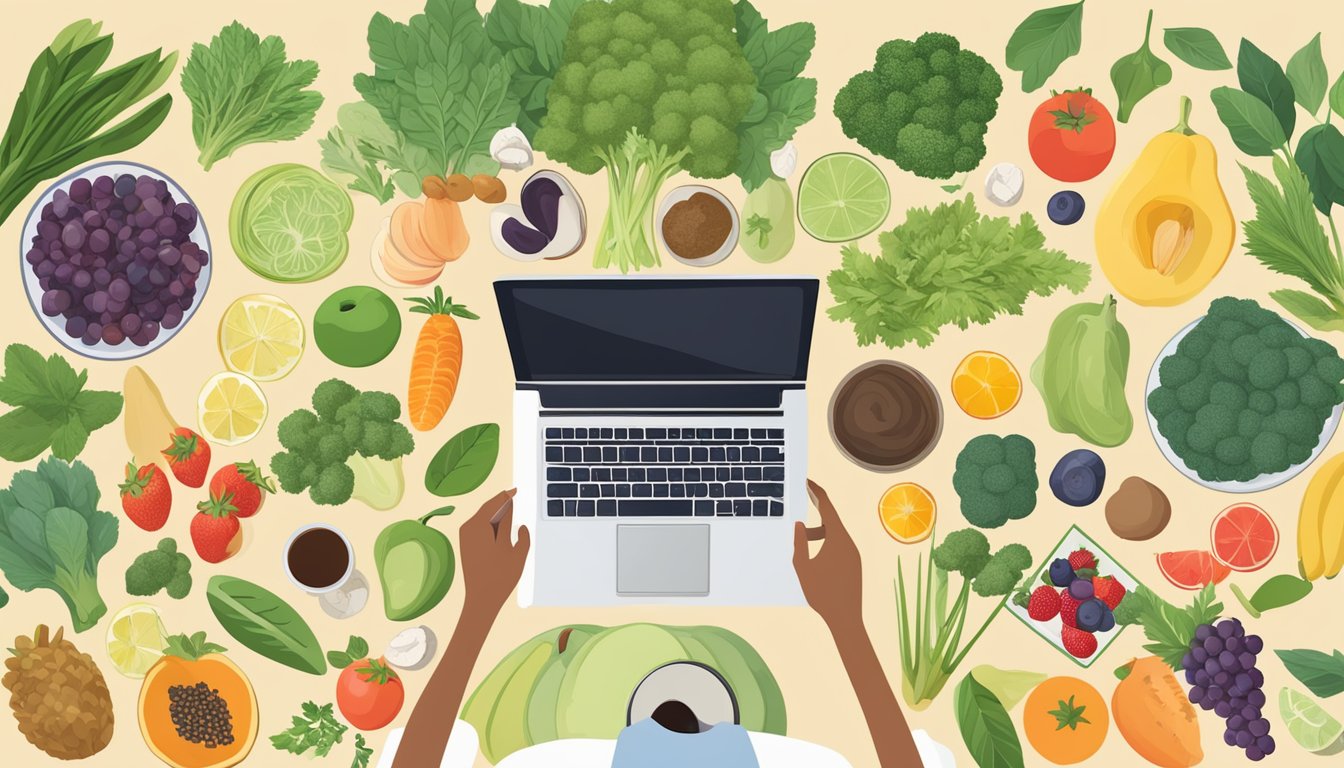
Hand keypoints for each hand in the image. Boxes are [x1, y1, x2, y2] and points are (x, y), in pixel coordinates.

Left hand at [459, 488, 529, 619]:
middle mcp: (469, 527)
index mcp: (480, 525)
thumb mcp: (516, 551)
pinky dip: (490, 523)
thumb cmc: (500, 577)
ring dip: (495, 514)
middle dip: (501, 503)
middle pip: (487, 508)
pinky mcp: (465, 544)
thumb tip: (516, 520)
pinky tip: (500, 527)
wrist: (482, 599)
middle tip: (513, 497)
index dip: (507, 495)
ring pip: (483, 518)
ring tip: (510, 511)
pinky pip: (478, 527)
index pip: (495, 503)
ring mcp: (465, 536)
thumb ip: (517, 531)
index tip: (515, 490)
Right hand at [793, 479, 862, 630]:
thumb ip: (799, 543)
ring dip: (819, 531)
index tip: (808, 481)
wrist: (846, 619)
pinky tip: (815, 554)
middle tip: (806, 493)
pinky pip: (839, 546)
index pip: (827, 507)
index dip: (816, 492)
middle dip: (818, 507)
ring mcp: (854, 554)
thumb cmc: (822, 594)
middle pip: (832, 519)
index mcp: (838, 539)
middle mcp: (849, 543)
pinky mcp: (854, 564)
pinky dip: (826, 543)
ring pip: (835, 534)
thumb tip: (799, 524)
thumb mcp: (803, 567)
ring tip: (803, 536)